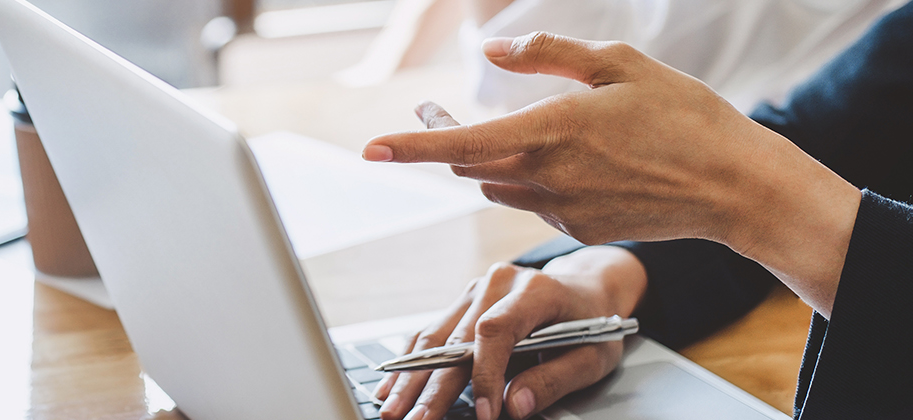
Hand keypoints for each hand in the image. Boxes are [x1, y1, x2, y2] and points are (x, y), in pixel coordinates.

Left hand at [361, 32, 859, 315]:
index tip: (372, 149)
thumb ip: (547, 55)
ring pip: (496, 183)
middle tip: (430, 112)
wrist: (734, 187)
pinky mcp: (577, 227)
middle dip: (442, 139)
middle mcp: (547, 176)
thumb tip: (490, 50)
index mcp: (552, 130)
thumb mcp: (619, 63)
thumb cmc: (684, 115)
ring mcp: (560, 208)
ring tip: (497, 130)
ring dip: (485, 160)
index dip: (412, 146)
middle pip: (469, 163)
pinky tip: (568, 160)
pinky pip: (532, 200)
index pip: (461, 143)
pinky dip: (529, 178)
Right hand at [375, 246, 646, 419]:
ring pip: (434, 337)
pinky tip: (392, 387)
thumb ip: (555, 380)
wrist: (586, 289)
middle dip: (433, 386)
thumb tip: (515, 406)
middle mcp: (498, 283)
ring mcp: (475, 290)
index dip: (485, 374)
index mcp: (535, 290)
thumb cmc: (592, 323)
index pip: (496, 331)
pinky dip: (410, 363)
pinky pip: (430, 334)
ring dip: (411, 378)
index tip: (484, 413)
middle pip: (456, 339)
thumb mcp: (593, 355)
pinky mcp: (462, 302)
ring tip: (393, 410)